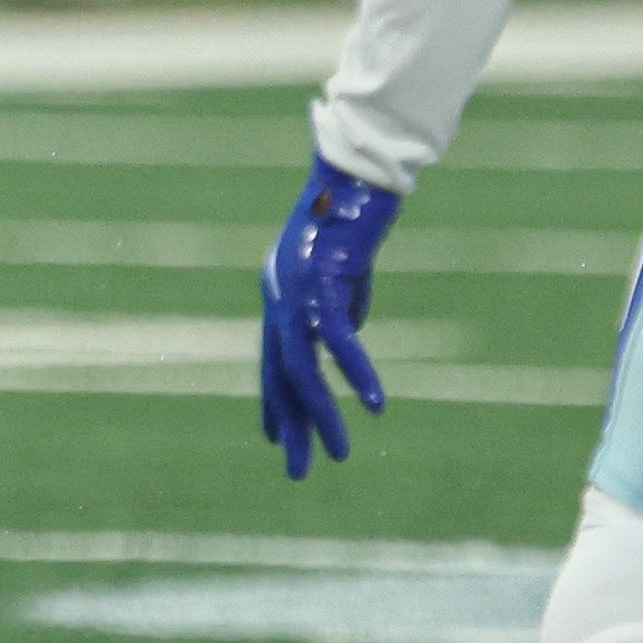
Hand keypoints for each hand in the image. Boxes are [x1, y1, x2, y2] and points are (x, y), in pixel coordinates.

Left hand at [259, 158, 403, 480]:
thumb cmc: (355, 217)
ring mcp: (296, 290)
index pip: (271, 360)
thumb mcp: (346, 273)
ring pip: (302, 367)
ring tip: (337, 454)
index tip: (277, 439)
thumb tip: (346, 342)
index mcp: (278, 292)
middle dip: (293, 425)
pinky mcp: (323, 281)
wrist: (357, 171)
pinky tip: (371, 404)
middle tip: (299, 471)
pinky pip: (337, 341)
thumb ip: (342, 307)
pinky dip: (355, 373)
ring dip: (321, 414)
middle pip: (280, 374)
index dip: (274, 402)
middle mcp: (278, 294)